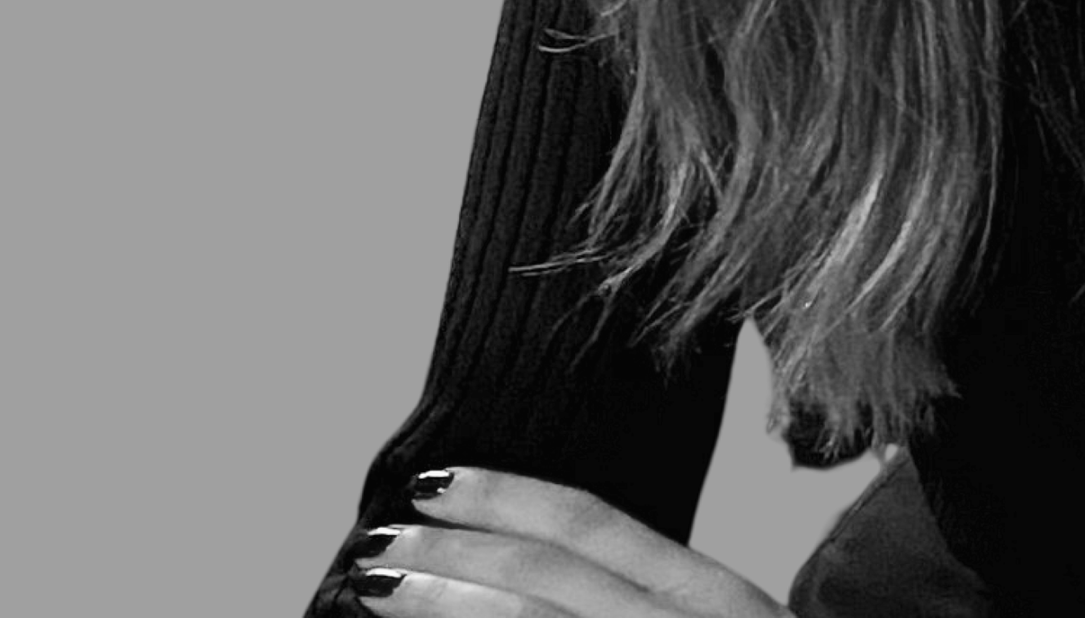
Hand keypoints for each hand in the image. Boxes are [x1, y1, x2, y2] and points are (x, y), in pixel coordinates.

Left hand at [344, 466, 791, 615]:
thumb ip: (644, 597)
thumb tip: (531, 572)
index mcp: (708, 597)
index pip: (592, 524)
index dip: (507, 495)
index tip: (436, 480)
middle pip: (543, 581)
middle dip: (452, 555)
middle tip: (378, 541)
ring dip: (444, 607)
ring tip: (377, 590)